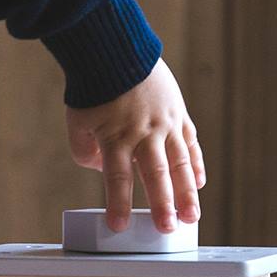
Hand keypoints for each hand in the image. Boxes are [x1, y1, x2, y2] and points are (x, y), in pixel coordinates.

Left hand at [65, 59, 205, 231]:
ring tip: (191, 217)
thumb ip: (85, 150)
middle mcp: (143, 132)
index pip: (117, 178)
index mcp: (116, 137)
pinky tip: (198, 182)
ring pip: (179, 162)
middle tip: (168, 229)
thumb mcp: (78, 120)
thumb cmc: (94, 86)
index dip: (118, 204)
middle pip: (155, 174)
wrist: (117, 47)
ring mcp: (164, 123)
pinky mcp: (177, 113)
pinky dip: (194, 163)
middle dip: (162, 204)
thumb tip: (102, 170)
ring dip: (186, 192)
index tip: (119, 226)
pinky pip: (189, 142)